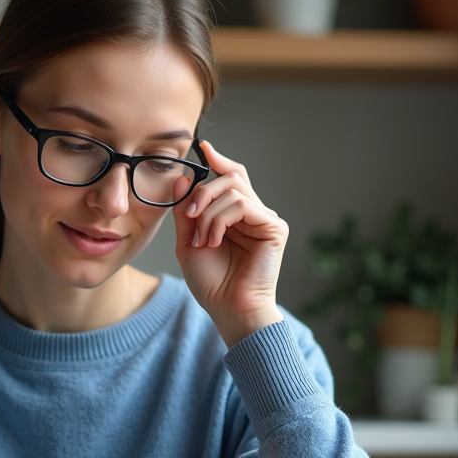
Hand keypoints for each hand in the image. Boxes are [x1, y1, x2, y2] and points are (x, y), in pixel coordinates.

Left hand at [173, 141, 287, 347]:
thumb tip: (183, 178)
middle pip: (230, 177)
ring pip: (233, 190)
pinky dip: (220, 220)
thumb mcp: (188, 242)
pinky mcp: (274, 228)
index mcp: (235, 215)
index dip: (218, 160)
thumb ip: (186, 212)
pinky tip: (214, 240)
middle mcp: (253, 213)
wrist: (228, 309)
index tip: (202, 147)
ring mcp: (265, 219)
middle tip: (190, 215)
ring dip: (208, 213)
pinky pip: (242, 205)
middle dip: (203, 191)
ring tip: (202, 239)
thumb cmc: (211, 282)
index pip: (230, 177)